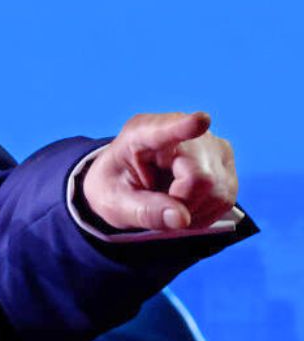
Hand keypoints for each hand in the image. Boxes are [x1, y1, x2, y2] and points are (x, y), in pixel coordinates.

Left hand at [82, 112, 237, 231]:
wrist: (128, 181)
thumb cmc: (117, 186)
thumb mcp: (115, 203)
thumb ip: (143, 211)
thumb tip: (181, 219)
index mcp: (142, 133)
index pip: (165, 130)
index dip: (185, 127)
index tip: (200, 121)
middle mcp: (183, 133)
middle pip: (200, 179)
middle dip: (181, 204)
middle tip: (157, 203)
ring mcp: (210, 145)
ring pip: (217, 192)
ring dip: (192, 211)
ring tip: (168, 201)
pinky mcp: (225, 162)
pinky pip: (225, 198)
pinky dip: (203, 212)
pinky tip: (184, 204)